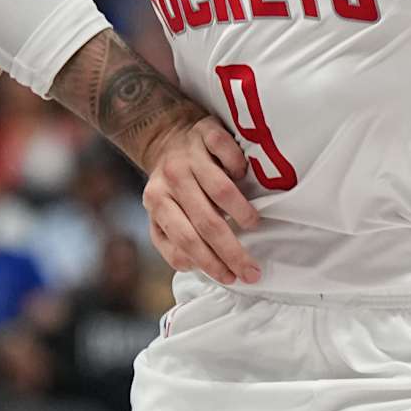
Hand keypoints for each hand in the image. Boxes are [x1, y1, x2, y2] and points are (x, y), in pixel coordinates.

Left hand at [141, 117, 261, 285]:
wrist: (168, 137)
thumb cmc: (173, 186)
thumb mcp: (164, 213)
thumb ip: (173, 239)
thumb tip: (196, 265)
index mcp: (157, 202)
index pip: (184, 240)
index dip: (209, 262)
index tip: (230, 278)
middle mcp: (171, 179)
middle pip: (207, 222)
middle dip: (232, 251)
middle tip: (252, 271)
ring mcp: (189, 155)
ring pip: (220, 190)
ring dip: (241, 211)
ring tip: (253, 224)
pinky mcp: (206, 132)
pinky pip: (227, 151)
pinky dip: (239, 166)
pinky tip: (245, 178)